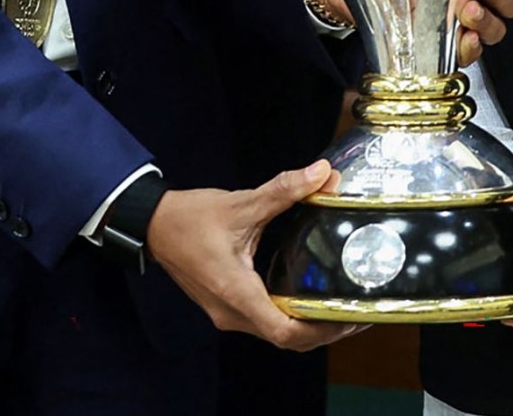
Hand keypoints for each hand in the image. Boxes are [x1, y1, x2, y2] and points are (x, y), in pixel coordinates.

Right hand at [147, 164, 361, 350]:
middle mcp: (231, 312)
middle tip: (359, 312)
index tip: (349, 316)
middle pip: (286, 339)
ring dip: (310, 328)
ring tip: (343, 308)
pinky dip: (293, 319)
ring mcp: (227, 313)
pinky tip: (313, 301)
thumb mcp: (241, 203)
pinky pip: (266, 322)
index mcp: (235, 291)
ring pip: (276, 334)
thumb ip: (284, 190)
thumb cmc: (191, 218)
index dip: (321, 329)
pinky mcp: (227, 306)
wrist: (154, 226)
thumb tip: (323, 173)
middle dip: (324, 331)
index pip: (283, 331)